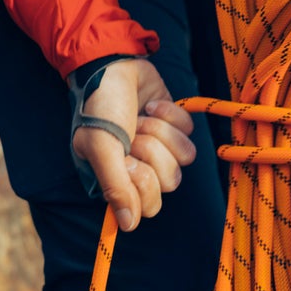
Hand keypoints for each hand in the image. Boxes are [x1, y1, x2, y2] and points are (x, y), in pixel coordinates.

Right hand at [71, 58, 196, 231]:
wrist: (112, 64)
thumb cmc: (101, 106)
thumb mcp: (101, 146)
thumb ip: (115, 187)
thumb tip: (127, 226)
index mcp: (119, 178)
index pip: (148, 206)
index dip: (143, 182)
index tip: (127, 159)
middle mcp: (141, 167)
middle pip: (170, 182)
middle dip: (152, 150)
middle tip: (134, 133)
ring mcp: (161, 147)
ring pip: (184, 158)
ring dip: (162, 131)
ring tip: (141, 117)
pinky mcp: (175, 126)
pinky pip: (190, 132)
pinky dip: (171, 115)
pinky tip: (152, 105)